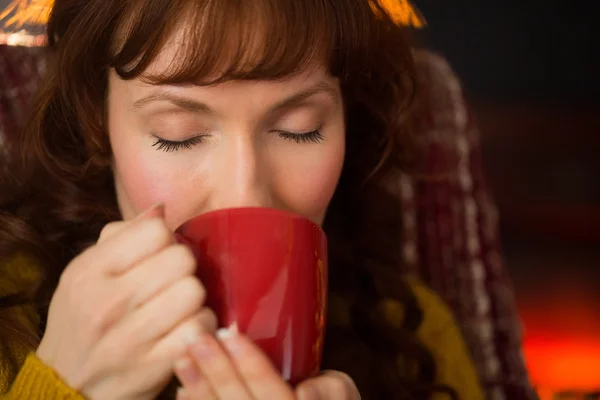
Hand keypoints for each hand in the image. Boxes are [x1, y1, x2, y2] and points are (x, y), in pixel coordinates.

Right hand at [36, 204, 216, 399]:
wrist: (66, 386)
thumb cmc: (83, 319)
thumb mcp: (85, 273)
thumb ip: (121, 237)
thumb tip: (161, 209)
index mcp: (89, 272)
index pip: (156, 231)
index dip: (166, 241)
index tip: (159, 257)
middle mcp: (106, 303)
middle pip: (182, 259)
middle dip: (184, 270)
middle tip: (172, 283)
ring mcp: (129, 338)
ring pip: (194, 292)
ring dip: (195, 299)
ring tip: (180, 307)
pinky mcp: (153, 366)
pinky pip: (201, 328)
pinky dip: (201, 327)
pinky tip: (186, 330)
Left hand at [174, 327, 359, 399]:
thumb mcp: (343, 398)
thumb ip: (331, 390)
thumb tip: (303, 392)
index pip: (273, 395)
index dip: (251, 365)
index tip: (229, 333)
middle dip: (217, 371)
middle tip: (196, 338)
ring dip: (199, 390)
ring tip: (183, 360)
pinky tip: (183, 391)